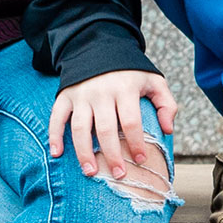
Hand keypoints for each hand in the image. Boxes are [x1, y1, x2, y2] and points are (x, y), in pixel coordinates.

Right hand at [48, 68, 175, 179]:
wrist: (98, 47)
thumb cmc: (130, 71)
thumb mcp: (153, 80)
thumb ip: (166, 103)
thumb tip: (167, 130)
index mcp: (124, 88)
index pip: (131, 121)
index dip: (136, 142)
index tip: (141, 160)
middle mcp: (101, 92)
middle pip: (105, 129)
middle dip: (112, 155)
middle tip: (119, 175)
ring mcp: (81, 94)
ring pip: (80, 127)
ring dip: (84, 152)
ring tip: (90, 172)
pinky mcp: (65, 96)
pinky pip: (56, 117)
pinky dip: (54, 135)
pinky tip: (57, 153)